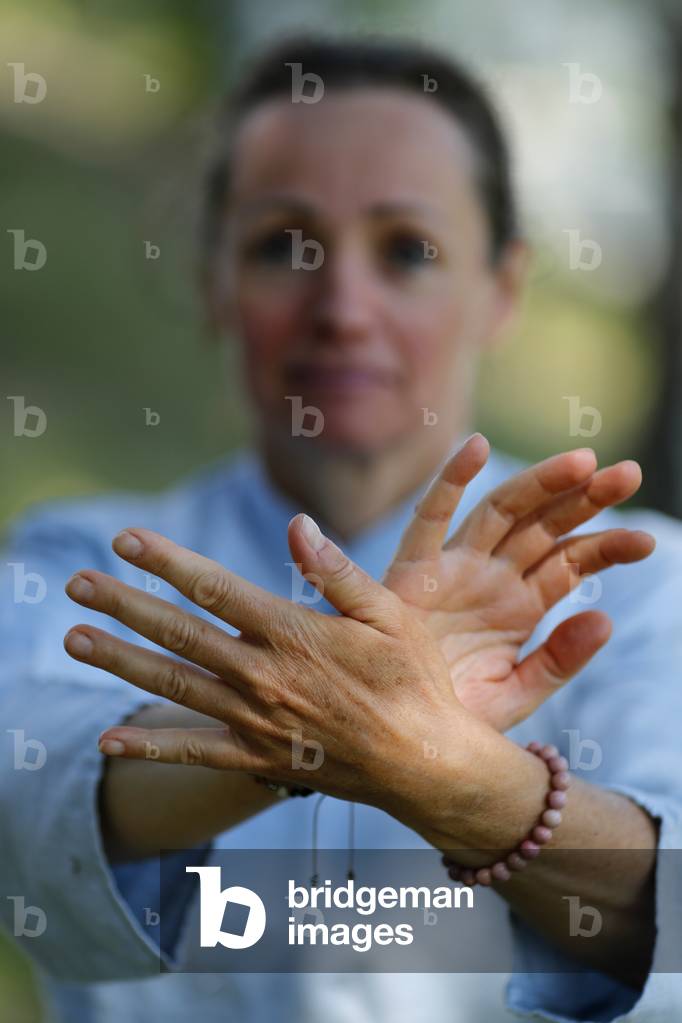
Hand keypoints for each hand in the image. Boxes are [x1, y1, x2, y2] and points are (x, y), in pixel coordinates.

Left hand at [63, 440, 652, 808]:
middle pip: (179, 634)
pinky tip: (109, 739)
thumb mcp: (391, 615)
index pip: (215, 589)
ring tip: (75, 640)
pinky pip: (194, 754)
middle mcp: (263, 676)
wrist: (426, 764)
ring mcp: (255, 721)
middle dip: (124, 605)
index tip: (125, 540)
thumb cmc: (414, 681)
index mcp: (294, 633)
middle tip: (75, 584)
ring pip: (174, 685)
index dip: (167, 562)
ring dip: (120, 662)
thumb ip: (337, 573)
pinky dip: (151, 745)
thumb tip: (297, 525)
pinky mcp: (258, 758)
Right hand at [377, 435, 653, 729]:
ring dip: (540, 483)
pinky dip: (448, 480)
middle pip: (544, 526)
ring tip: (584, 461)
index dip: (608, 547)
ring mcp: (454, 568)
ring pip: (501, 511)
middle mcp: (491, 577)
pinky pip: (429, 517)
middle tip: (628, 473)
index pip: (571, 562)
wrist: (394, 736)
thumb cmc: (451, 716)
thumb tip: (605, 620)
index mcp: (520, 605)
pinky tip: (475, 446)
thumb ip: (557, 661)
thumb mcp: (514, 694)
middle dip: (586, 498)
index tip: (647, 542)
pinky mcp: (412, 570)